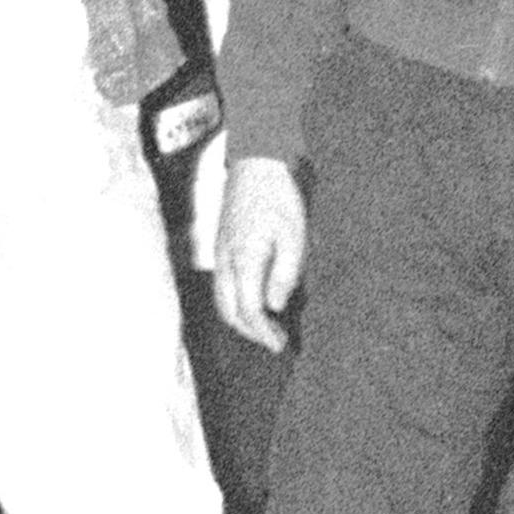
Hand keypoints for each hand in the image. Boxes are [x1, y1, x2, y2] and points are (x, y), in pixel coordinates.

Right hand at [215, 159, 304, 350]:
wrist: (256, 168)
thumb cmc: (279, 200)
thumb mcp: (294, 237)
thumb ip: (284, 275)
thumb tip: (273, 306)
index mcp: (243, 259)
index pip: (247, 309)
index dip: (262, 332)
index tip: (280, 345)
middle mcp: (224, 261)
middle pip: (228, 310)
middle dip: (250, 332)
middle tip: (275, 342)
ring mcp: (219, 255)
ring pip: (221, 300)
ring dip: (241, 320)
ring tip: (267, 330)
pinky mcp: (221, 250)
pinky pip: (223, 286)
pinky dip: (236, 303)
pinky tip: (256, 305)